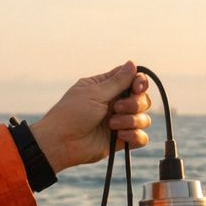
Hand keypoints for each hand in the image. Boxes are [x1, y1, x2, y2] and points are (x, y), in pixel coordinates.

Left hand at [29, 62, 151, 174]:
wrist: (62, 143)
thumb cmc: (72, 114)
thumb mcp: (95, 93)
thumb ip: (117, 81)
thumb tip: (132, 63)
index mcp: (107, 87)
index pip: (133, 80)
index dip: (140, 82)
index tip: (137, 87)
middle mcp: (115, 103)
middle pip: (142, 99)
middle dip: (135, 103)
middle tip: (117, 108)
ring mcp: (119, 122)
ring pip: (143, 118)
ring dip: (131, 120)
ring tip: (112, 125)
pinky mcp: (121, 140)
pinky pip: (141, 137)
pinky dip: (135, 136)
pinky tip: (120, 136)